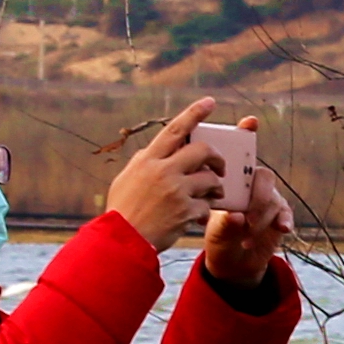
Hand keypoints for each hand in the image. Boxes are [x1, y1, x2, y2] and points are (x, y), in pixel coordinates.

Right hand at [100, 99, 228, 249]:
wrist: (123, 241)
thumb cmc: (123, 210)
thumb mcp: (127, 178)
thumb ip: (145, 162)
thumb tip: (158, 149)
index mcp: (148, 160)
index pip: (175, 129)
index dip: (194, 113)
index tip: (210, 102)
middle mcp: (163, 171)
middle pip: (202, 151)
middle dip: (216, 157)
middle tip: (220, 167)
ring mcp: (176, 191)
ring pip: (210, 179)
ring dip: (215, 187)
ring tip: (211, 194)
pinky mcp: (186, 211)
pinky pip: (207, 205)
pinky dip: (205, 210)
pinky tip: (196, 215)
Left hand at [202, 129, 296, 286]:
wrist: (232, 263)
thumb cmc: (219, 237)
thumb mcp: (215, 230)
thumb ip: (225, 223)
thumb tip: (237, 217)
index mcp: (232, 180)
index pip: (239, 153)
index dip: (246, 134)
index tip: (250, 122)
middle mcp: (252, 185)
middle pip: (263, 176)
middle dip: (257, 196)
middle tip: (245, 216)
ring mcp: (268, 199)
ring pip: (273, 197)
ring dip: (261, 216)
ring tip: (247, 234)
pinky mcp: (280, 216)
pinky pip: (286, 212)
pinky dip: (284, 220)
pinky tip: (281, 228)